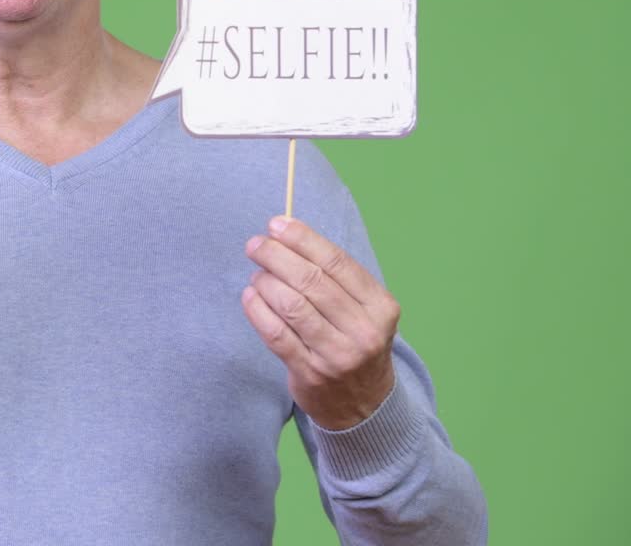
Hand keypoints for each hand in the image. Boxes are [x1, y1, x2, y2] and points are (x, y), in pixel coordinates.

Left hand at [240, 216, 398, 430]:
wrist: (365, 406)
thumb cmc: (355, 343)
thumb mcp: (363, 311)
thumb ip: (335, 278)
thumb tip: (287, 235)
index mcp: (381, 307)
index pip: (337, 262)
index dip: (303, 239)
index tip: (277, 224)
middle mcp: (363, 331)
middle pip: (312, 281)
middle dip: (277, 256)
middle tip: (255, 244)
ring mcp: (337, 355)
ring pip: (292, 305)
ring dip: (266, 282)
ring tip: (256, 274)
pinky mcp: (310, 374)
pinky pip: (276, 334)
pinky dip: (257, 310)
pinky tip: (249, 296)